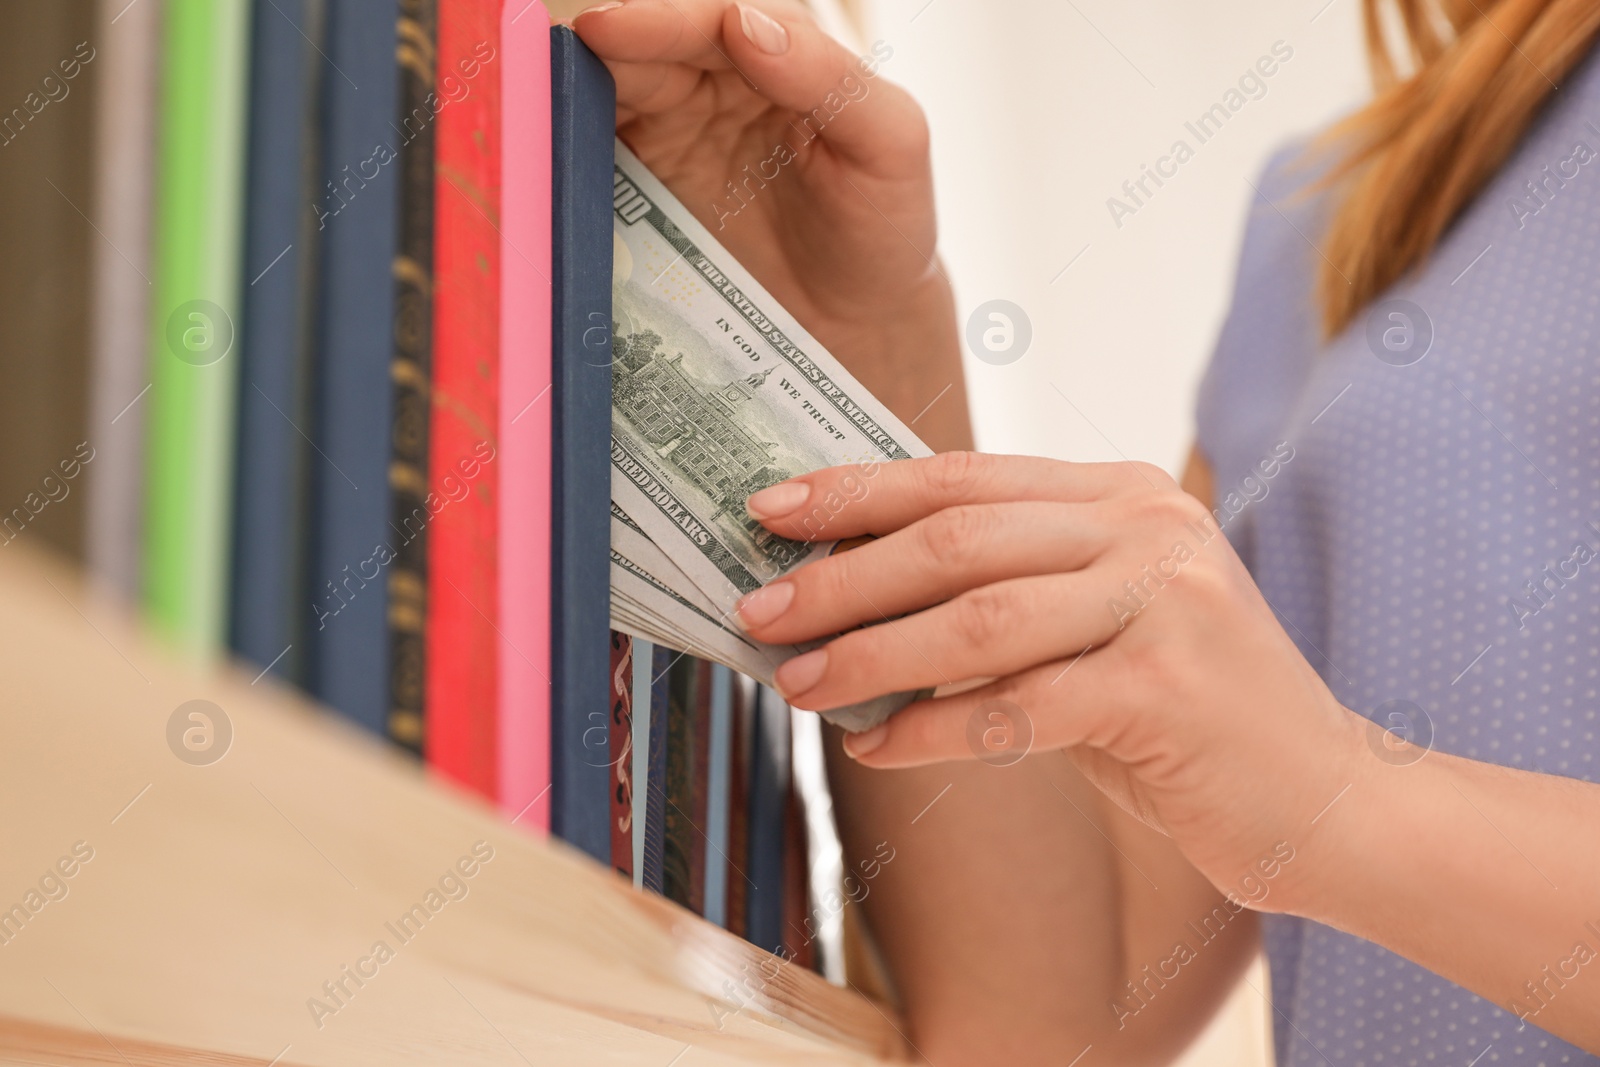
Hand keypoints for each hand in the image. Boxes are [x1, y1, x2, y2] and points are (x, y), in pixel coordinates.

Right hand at [574, 0, 970, 446]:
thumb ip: (832, 78)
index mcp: (783, 55)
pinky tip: (543, 149)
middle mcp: (722, 82)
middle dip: (608, 45)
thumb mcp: (890, 148)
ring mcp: (677, 133)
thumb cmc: (885, 228)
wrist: (856, 324)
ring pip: (613, 91)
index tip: (610, 28)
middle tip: (564, 55)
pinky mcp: (646, 188)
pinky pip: (597, 155)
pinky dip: (567, 146)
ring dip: (575, 89)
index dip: (662, 19)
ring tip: (539, 96)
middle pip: (651, 46)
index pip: (714, 18)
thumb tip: (743, 20)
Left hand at [734, 452, 1369, 903]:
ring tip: (796, 682)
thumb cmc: (1186, 715)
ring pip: (977, 620)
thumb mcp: (1096, 627)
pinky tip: (875, 748)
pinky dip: (934, 733)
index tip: (771, 511)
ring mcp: (1165, 599)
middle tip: (760, 609)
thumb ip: (1002, 600)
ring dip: (869, 654)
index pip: (962, 478)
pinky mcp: (1169, 685)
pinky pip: (1016, 708)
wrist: (1325, 798)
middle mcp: (1146, 526)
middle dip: (842, 576)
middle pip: (956, 538)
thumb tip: (854, 607)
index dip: (858, 492)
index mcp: (1121, 494)